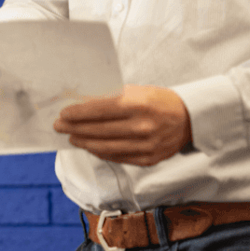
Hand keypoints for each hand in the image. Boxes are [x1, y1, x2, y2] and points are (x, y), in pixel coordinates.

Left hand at [54, 84, 191, 166]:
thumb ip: (111, 97)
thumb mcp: (137, 91)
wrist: (190, 119)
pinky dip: (101, 152)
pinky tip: (90, 147)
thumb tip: (81, 102)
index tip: (63, 114)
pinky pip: (117, 157)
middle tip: (60, 127)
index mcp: (138, 104)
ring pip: (105, 147)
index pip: (99, 110)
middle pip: (99, 130)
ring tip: (72, 138)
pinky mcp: (148, 159)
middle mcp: (142, 126)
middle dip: (75, 128)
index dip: (78, 113)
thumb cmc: (159, 101)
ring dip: (84, 143)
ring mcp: (146, 145)